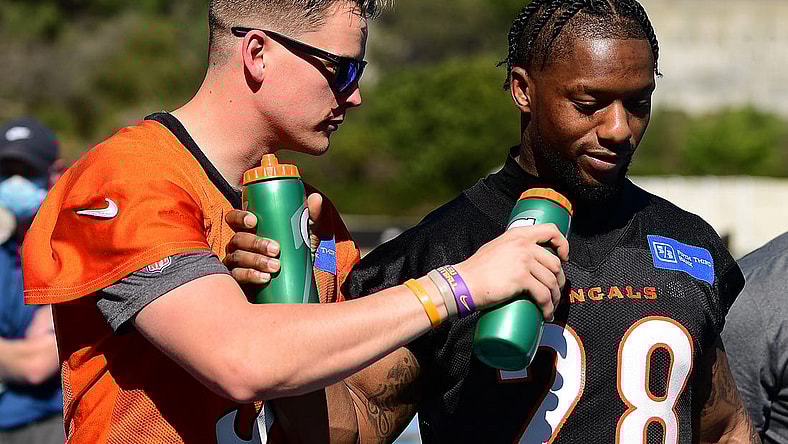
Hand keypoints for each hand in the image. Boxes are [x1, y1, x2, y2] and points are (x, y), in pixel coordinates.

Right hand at [223, 193, 323, 284]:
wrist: (295, 280)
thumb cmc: (295, 251)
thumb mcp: (305, 234)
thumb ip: (311, 216)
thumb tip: (316, 198)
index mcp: (250, 228)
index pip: (234, 218)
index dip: (239, 217)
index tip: (254, 221)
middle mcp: (239, 243)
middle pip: (238, 239)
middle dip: (256, 243)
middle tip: (276, 250)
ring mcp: (236, 261)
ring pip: (238, 257)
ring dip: (257, 261)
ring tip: (275, 267)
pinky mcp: (239, 278)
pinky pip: (238, 276)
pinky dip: (251, 275)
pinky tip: (264, 278)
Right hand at [453, 224, 567, 320]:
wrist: (463, 283)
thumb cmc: (476, 270)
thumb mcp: (496, 248)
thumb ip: (511, 248)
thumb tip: (524, 258)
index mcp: (518, 235)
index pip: (551, 231)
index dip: (563, 244)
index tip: (564, 258)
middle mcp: (523, 244)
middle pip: (555, 263)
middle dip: (559, 281)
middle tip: (554, 292)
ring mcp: (524, 261)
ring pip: (551, 281)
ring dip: (555, 298)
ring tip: (550, 307)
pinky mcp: (522, 278)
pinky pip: (543, 295)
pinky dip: (548, 307)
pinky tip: (546, 314)